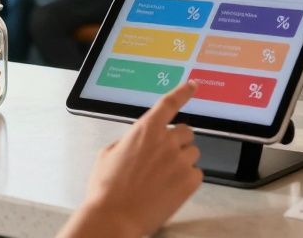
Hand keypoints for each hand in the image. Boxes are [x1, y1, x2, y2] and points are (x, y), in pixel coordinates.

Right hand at [61, 81, 202, 237]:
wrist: (114, 218)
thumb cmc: (106, 189)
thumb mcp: (108, 155)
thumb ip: (129, 141)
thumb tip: (138, 141)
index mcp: (146, 130)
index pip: (169, 103)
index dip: (183, 92)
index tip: (193, 85)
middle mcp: (166, 141)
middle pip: (186, 132)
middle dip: (177, 142)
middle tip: (163, 160)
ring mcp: (180, 160)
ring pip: (192, 153)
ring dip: (181, 162)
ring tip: (162, 179)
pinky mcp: (190, 180)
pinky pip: (196, 173)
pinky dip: (185, 180)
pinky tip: (169, 190)